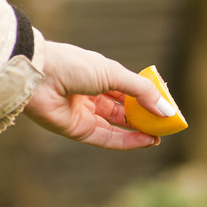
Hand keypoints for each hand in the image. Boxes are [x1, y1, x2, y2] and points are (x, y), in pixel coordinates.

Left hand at [24, 41, 172, 149]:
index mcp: (101, 77)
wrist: (38, 74)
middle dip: (146, 119)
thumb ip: (142, 92)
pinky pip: (107, 139)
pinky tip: (145, 140)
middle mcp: (93, 97)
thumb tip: (167, 109)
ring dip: (140, 133)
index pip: (130, 93)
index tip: (166, 108)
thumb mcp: (114, 74)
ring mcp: (85, 115)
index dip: (148, 100)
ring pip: (118, 127)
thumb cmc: (74, 65)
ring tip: (159, 136)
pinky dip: (127, 141)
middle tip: (166, 126)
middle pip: (125, 112)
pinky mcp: (78, 131)